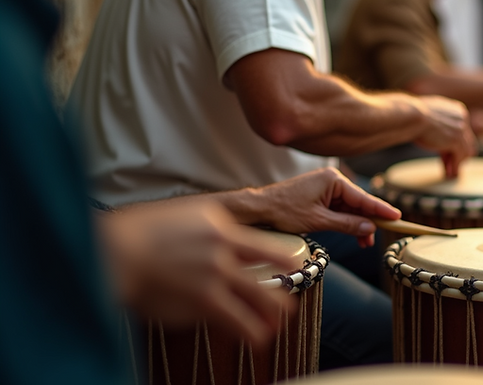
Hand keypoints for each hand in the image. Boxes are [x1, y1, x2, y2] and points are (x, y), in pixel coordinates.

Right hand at [98, 201, 294, 345]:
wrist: (114, 252)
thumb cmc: (136, 233)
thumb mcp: (181, 215)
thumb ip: (207, 228)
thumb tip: (221, 240)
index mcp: (220, 225)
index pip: (263, 244)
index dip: (284, 258)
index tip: (294, 266)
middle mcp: (224, 247)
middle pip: (270, 271)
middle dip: (283, 290)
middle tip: (289, 304)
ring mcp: (216, 273)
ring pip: (259, 297)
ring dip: (273, 315)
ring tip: (277, 326)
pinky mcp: (205, 300)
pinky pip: (237, 320)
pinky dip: (251, 332)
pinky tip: (257, 340)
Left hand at [251, 168, 400, 246]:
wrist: (259, 209)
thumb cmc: (284, 211)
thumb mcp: (318, 221)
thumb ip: (347, 224)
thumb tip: (369, 228)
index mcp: (333, 180)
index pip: (363, 197)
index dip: (381, 210)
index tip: (398, 217)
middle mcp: (331, 180)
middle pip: (358, 202)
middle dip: (368, 221)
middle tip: (380, 237)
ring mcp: (326, 187)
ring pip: (350, 207)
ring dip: (357, 224)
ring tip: (364, 243)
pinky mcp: (320, 195)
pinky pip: (339, 208)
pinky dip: (346, 221)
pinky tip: (354, 234)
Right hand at [413, 95, 475, 177]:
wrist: (412, 116)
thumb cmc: (414, 116)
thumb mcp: (431, 119)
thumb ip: (439, 127)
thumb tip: (441, 141)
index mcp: (457, 110)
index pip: (462, 131)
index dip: (454, 145)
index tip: (446, 155)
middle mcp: (462, 118)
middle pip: (466, 141)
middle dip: (457, 155)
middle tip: (450, 167)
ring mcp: (461, 129)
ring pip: (465, 150)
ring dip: (457, 163)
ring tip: (450, 174)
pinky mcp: (456, 140)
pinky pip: (460, 156)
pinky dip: (455, 166)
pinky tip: (449, 174)